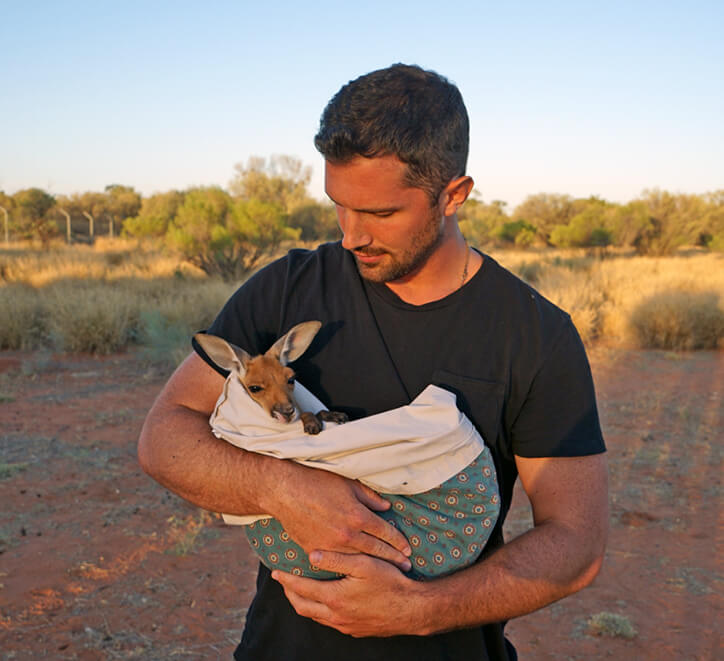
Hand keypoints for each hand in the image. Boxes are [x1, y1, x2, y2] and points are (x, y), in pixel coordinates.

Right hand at [265, 462, 411, 570]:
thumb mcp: (348, 484)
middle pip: (377, 550)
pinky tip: (357, 571)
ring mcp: (331, 546)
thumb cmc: (317, 482)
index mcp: (358, 516)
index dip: (399, 542)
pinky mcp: (315, 551)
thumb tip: (386, 508)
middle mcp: (347, 535)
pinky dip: (349, 566)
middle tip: (406, 566)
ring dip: (375, 565)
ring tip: (388, 571)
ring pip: (359, 560)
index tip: (408, 550)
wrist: (284, 491)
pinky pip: (336, 562)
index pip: (385, 532)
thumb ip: (370, 497)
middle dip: (394, 559)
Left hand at [272, 551, 425, 636]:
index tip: (276, 571)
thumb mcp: (364, 564)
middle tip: (284, 581)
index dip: (287, 579)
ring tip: (300, 589)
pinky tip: (325, 600)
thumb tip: (312, 554)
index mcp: (335, 598)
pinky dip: (319, 610)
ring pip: (315, 616)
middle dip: (290, 593)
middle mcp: (336, 616)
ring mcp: (345, 626)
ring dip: (304, 602)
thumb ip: (337, 558)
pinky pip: (329, 621)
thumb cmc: (391, 582)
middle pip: (303, 606)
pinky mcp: (355, 630)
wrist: (412, 610)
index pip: (302, 588)